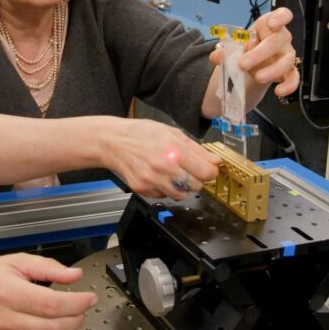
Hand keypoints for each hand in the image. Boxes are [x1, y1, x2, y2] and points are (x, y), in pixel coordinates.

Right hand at [0, 253, 97, 329]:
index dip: (77, 303)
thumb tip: (73, 275)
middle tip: (80, 309)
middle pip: (53, 328)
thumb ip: (48, 267)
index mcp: (7, 293)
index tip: (89, 298)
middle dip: (76, 319)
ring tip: (68, 322)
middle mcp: (3, 320)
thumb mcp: (16, 261)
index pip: (52, 305)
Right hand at [106, 118, 220, 199]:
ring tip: (172, 174)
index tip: (208, 168)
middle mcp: (164, 167)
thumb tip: (215, 160)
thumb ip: (196, 149)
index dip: (210, 171)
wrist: (113, 141)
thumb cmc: (141, 133)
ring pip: (181, 195)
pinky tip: (158, 176)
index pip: (206, 172)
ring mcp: (152, 180)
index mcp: (175, 150)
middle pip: (196, 186)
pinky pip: (163, 196)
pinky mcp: (142, 189)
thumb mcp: (172, 133)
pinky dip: (164, 189)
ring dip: (181, 186)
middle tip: (188, 169)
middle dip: (196, 179)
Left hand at [210, 7, 298, 99]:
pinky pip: (294, 78)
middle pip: (276, 41)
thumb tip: (216, 55)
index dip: (280, 18)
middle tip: (243, 64)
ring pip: (286, 61)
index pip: (282, 14)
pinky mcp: (289, 71)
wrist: (249, 65)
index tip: (271, 24)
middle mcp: (281, 38)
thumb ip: (226, 50)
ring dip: (272, 70)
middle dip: (259, 53)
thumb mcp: (235, 47)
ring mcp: (286, 55)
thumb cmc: (246, 49)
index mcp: (268, 25)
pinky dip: (289, 85)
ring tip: (257, 77)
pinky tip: (278, 91)